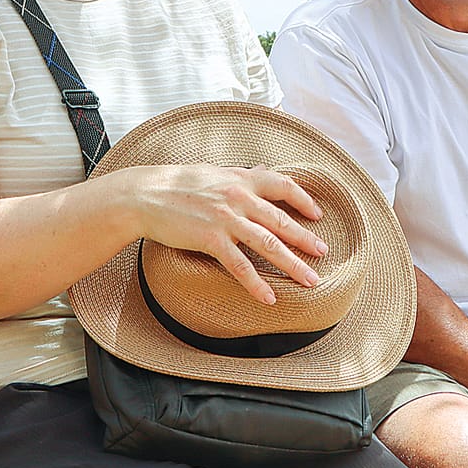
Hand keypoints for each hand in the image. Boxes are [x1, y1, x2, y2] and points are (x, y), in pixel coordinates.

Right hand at [123, 164, 329, 304]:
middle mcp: (239, 197)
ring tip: (310, 281)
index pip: (283, 185)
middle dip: (306, 239)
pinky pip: (239, 265)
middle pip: (282, 220)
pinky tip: (270, 298)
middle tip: (323, 254)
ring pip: (268, 244)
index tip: (318, 215)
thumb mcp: (214, 172)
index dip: (304, 200)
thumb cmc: (177, 184)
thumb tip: (263, 169)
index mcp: (241, 178)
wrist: (144, 195)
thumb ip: (240, 175)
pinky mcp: (210, 239)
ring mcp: (226, 218)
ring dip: (293, 265)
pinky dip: (257, 283)